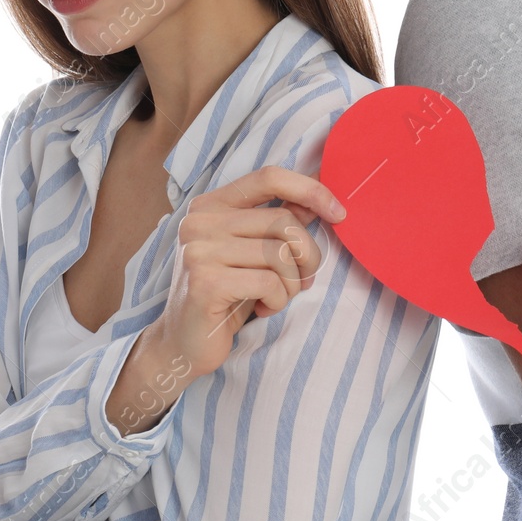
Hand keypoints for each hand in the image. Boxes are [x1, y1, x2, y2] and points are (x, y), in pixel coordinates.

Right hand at [152, 166, 345, 383]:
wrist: (183, 343)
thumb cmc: (226, 295)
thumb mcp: (253, 252)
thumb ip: (279, 221)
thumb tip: (319, 194)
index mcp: (211, 204)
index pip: (269, 177)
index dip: (311, 189)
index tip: (339, 213)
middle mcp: (200, 221)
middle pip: (283, 221)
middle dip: (307, 255)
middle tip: (303, 280)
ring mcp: (199, 250)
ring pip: (280, 254)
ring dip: (292, 283)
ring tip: (277, 297)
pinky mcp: (205, 282)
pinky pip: (269, 283)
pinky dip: (278, 300)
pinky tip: (263, 309)